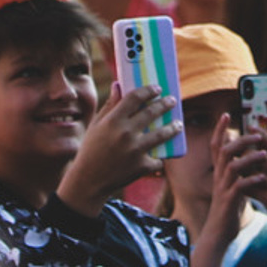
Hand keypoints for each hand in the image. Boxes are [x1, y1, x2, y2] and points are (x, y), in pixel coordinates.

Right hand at [62, 86, 178, 207]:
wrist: (88, 182)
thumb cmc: (91, 150)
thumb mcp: (96, 125)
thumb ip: (110, 105)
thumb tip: (118, 85)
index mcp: (113, 121)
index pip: (135, 97)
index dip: (148, 90)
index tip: (157, 88)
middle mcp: (125, 133)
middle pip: (152, 112)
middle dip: (165, 104)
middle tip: (171, 101)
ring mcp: (135, 150)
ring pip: (162, 134)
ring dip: (173, 127)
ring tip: (178, 124)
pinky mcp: (141, 167)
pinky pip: (157, 159)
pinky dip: (159, 158)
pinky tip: (163, 155)